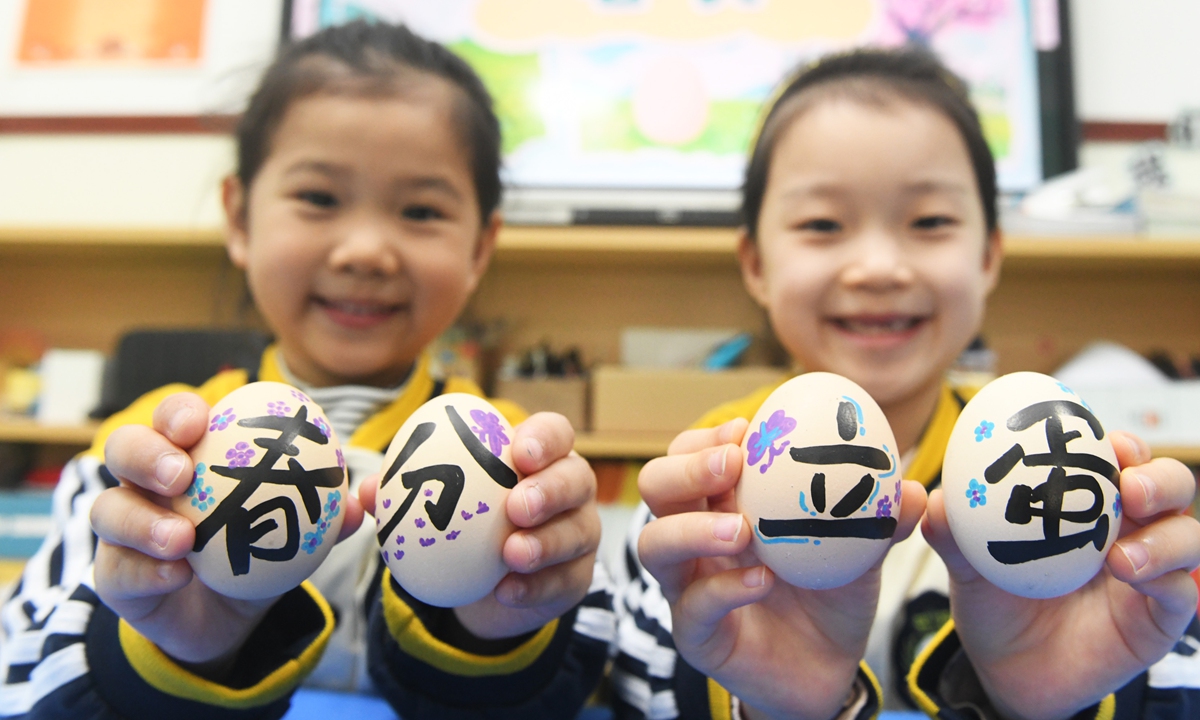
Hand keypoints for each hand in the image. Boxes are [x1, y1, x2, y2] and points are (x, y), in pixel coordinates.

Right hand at [93, 392, 363, 675]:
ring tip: (182, 538)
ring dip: (143, 520)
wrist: (226, 618)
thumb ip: (324, 517)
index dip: (179, 412)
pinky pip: (116, 569)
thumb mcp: (295, 534)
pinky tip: (177, 575)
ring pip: (109, 508)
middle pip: (124, 447)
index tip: (200, 422)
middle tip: (181, 474)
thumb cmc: (258, 553)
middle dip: (147, 453)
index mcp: (189, 455)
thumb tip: (356, 505)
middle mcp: (146, 484)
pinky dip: (147, 570)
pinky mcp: (113, 575)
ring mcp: (122, 529)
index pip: (174, 418)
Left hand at [360, 411, 598, 639]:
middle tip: (516, 507)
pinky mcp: (577, 577)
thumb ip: (407, 491)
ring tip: (512, 553)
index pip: (555, 433)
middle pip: (578, 478)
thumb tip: (367, 490)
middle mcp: (570, 489)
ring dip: (545, 543)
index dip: (544, 438)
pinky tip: (506, 590)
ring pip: (578, 532)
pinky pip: (564, 581)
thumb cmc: (466, 520)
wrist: (488, 581)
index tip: (520, 453)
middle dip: (550, 489)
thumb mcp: (441, 503)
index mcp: (540, 457)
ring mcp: (580, 532)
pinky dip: (534, 587)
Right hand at [637, 419, 928, 719]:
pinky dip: (724, 589)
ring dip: (691, 528)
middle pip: (655, 486)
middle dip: (687, 468)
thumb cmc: (829, 596)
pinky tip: (762, 581)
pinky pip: (691, 607)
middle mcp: (695, 539)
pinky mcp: (696, 635)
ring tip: (741, 529)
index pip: (688, 455)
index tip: (745, 430)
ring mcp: (688, 586)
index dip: (707, 438)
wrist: (828, 670)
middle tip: (733, 464)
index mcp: (722, 504)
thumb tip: (911, 489)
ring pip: (653, 544)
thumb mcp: (858, 551)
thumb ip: (878, 520)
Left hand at [923, 430, 1199, 719]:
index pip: (1118, 457)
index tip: (1105, 441)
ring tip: (1120, 556)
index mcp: (1086, 501)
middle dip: (1158, 477)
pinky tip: (1133, 578)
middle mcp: (1128, 527)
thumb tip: (936, 500)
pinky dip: (1167, 580)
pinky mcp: (1160, 615)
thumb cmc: (994, 601)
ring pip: (1186, 535)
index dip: (1119, 443)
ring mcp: (1151, 570)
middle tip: (1128, 487)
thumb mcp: (967, 566)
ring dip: (1165, 537)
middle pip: (1169, 485)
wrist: (1005, 668)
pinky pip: (1182, 591)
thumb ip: (952, 533)